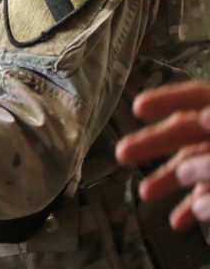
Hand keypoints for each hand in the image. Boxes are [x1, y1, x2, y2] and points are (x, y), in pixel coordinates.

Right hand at [116, 81, 209, 228]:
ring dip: (169, 181)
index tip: (137, 107)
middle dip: (153, 145)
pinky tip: (177, 221)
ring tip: (144, 194)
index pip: (197, 98)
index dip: (168, 100)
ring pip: (195, 166)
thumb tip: (198, 127)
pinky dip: (195, 208)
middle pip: (186, 132)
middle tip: (121, 154)